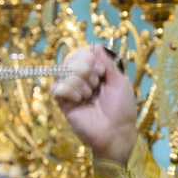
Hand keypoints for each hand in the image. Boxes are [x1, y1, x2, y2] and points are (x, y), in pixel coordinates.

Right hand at [50, 47, 137, 163]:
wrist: (115, 132)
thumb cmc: (121, 108)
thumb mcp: (120, 82)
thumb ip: (107, 63)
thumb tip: (95, 45)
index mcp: (94, 72)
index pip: (82, 53)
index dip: (90, 58)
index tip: (102, 72)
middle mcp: (80, 78)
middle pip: (71, 58)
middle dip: (85, 69)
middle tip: (96, 84)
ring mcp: (70, 90)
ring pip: (62, 71)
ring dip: (79, 80)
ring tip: (89, 95)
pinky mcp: (62, 103)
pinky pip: (56, 87)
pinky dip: (69, 89)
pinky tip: (79, 99)